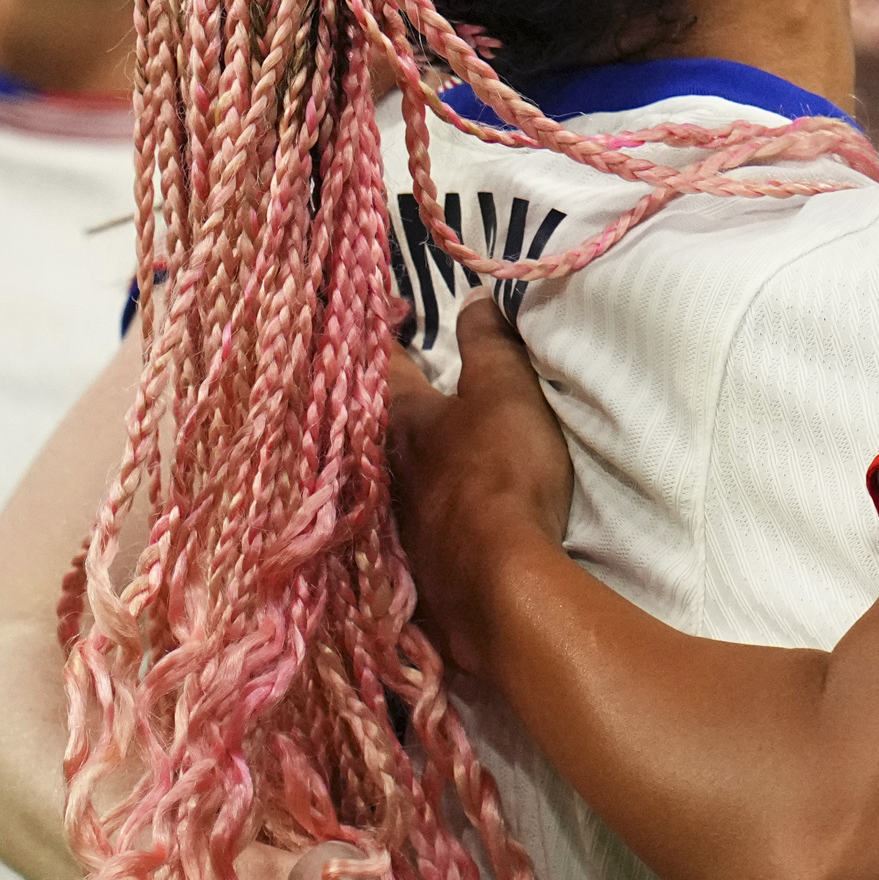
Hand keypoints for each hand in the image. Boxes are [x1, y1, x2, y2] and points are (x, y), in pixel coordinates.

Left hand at [386, 301, 574, 677]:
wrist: (499, 581)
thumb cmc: (498, 470)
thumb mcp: (504, 390)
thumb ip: (488, 342)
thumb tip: (472, 298)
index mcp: (398, 415)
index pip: (382, 359)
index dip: (384, 327)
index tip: (393, 307)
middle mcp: (381, 465)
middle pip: (374, 419)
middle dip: (383, 394)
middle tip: (402, 371)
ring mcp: (394, 518)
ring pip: (387, 470)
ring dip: (399, 451)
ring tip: (421, 436)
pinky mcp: (414, 561)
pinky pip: (409, 515)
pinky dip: (418, 499)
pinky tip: (434, 503)